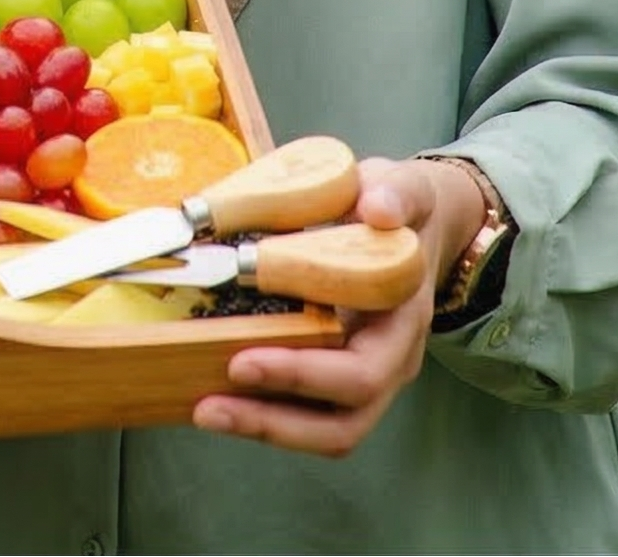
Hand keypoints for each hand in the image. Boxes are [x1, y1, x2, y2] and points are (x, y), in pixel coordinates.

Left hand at [191, 155, 486, 456]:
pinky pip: (305, 411)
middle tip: (209, 406)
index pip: (361, 372)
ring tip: (204, 412)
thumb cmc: (402, 208)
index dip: (303, 375)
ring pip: (323, 430)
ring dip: (262, 427)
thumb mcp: (407, 188)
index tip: (243, 362)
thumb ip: (397, 194)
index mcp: (402, 323)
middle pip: (342, 423)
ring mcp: (364, 374)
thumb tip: (379, 208)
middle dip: (272, 420)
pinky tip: (214, 396)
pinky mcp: (334, 372)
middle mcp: (388, 362)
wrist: (413, 221)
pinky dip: (262, 411)